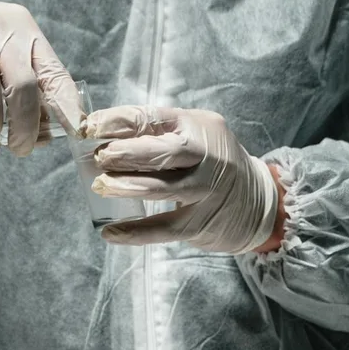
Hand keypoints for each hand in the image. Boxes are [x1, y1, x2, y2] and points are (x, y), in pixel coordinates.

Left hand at [86, 106, 281, 253]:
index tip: (90, 126)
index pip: (154, 117)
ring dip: (129, 187)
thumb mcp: (195, 133)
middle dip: (127, 153)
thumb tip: (103, 137)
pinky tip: (110, 232)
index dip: (118, 122)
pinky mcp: (201, 223)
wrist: (258, 201)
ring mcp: (206, 191)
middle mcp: (206, 155)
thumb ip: (157, 132)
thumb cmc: (213, 162)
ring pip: (165, 188)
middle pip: (165, 151)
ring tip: (101, 186)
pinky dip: (136, 232)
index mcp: (197, 125)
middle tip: (100, 157)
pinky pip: (165, 228)